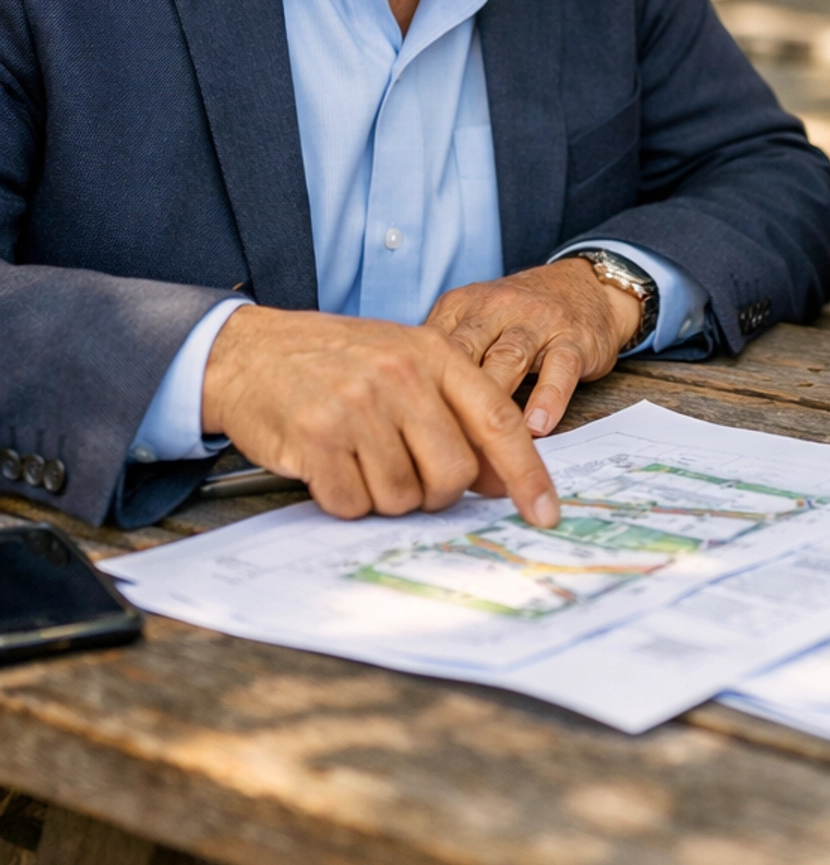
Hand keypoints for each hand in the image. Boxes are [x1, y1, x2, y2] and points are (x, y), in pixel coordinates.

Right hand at [201, 305, 560, 526]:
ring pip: (402, 497)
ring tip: (359, 459)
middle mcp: (401, 377)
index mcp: (433, 353)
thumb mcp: (404, 362)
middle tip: (406, 475)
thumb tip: (502, 479)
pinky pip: (353, 504)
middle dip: (436, 493)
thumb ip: (455, 411)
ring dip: (384, 496)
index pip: (498, 421)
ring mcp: (358, 407)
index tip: (545, 512)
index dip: (527, 474)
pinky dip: (345, 500)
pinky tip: (330, 467)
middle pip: (453, 474)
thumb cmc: (334, 362)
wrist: (248, 352)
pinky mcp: (317, 440)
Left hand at [423, 258, 641, 437]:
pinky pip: (559, 367)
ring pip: (508, 359)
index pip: (431, 353)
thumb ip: (443, 362)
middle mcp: (496, 308)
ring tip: (482, 445)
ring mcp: (537, 321)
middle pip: (465, 356)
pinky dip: (548, 397)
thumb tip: (404, 418)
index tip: (406, 436)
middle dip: (449, 404)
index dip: (417, 396)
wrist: (586, 285)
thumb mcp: (473, 325)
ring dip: (494, 402)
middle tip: (436, 453)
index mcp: (461, 307)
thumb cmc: (517, 318)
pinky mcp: (574, 338)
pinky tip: (536, 427)